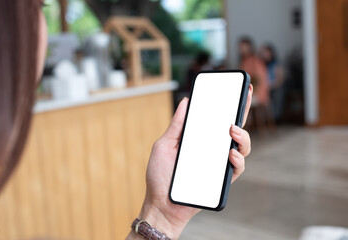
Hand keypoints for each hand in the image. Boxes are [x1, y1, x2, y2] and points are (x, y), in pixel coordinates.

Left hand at [127, 85, 252, 239]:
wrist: (161, 203)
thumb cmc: (159, 175)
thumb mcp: (164, 144)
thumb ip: (177, 125)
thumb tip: (186, 101)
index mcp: (199, 139)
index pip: (216, 119)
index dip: (228, 104)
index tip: (238, 88)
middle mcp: (212, 149)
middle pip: (234, 128)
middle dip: (243, 111)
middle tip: (245, 97)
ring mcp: (218, 163)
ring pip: (242, 146)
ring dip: (243, 135)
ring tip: (231, 129)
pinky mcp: (222, 179)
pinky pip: (238, 167)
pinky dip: (238, 158)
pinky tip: (230, 152)